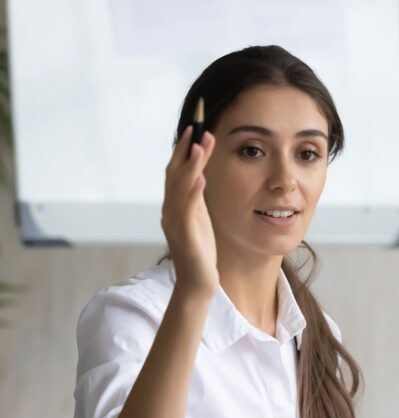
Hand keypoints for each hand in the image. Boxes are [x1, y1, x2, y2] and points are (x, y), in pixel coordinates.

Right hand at [161, 125, 218, 297]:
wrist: (197, 283)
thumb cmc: (200, 252)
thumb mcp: (200, 219)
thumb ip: (196, 198)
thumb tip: (199, 174)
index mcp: (175, 206)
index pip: (178, 171)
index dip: (185, 150)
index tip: (196, 129)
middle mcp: (171, 210)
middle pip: (175, 173)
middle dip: (185, 149)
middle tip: (195, 126)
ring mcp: (175, 222)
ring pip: (179, 187)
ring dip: (189, 165)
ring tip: (199, 145)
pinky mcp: (185, 234)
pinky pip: (188, 210)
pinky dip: (193, 192)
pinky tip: (200, 178)